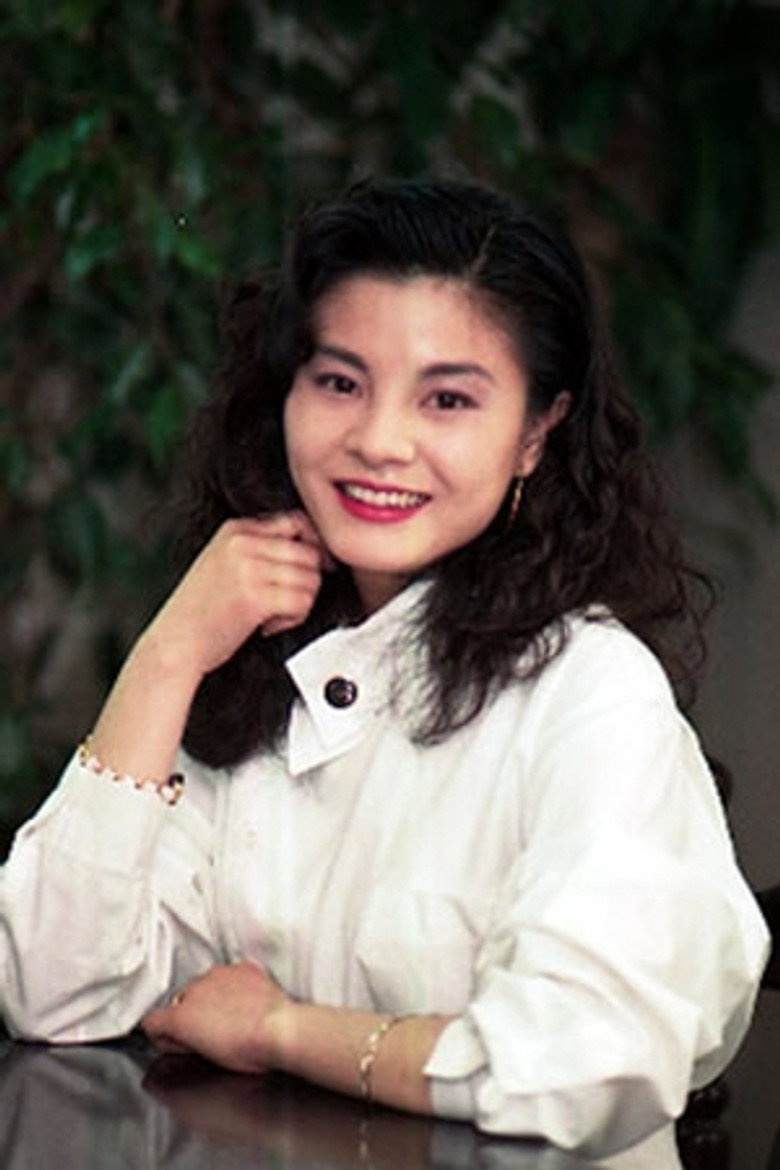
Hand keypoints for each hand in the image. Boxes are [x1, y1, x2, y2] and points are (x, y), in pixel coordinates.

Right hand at [142, 511, 330, 681]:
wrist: (176, 641)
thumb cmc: (200, 609)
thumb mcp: (223, 561)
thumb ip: (258, 547)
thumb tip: (308, 547)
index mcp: (236, 530)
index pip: (296, 521)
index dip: (314, 544)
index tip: (317, 564)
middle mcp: (243, 544)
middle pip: (309, 552)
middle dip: (307, 580)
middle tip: (286, 599)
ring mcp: (249, 569)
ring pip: (310, 578)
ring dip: (300, 603)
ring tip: (274, 614)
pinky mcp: (256, 598)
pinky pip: (302, 601)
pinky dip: (294, 618)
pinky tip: (271, 624)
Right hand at [142, 960, 288, 1073]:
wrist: (279, 1029)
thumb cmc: (247, 1049)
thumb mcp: (204, 1057)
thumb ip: (183, 1042)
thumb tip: (180, 1039)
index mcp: (180, 1016)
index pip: (152, 1021)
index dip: (166, 1036)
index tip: (179, 1042)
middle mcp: (195, 989)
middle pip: (180, 1001)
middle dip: (190, 1016)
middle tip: (209, 1034)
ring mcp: (219, 975)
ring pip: (204, 985)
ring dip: (211, 999)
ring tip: (231, 1019)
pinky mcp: (241, 968)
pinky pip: (230, 976)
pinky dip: (234, 987)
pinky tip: (245, 1003)